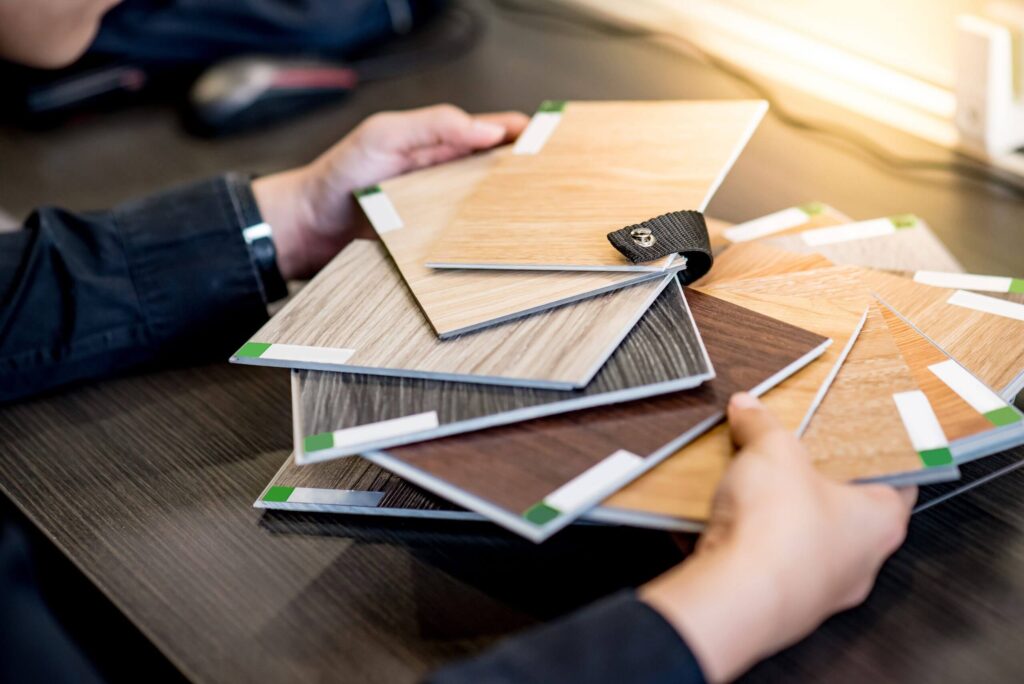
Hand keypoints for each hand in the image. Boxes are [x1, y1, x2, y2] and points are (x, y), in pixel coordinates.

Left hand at [252, 104, 528, 279]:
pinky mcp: (436, 248)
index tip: (554, 143)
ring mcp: (444, 214)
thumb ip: (432, 126)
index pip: (497, 133)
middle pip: (504, 176)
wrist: (307, 228)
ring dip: (515, 218)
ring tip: (542, 222)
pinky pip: (471, 247)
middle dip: (531, 179)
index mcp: (442, 144)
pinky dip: (490, 249)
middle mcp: (449, 179)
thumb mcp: (383, 136)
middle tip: (558, 187)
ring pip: (494, 215)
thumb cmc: (339, 176)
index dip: (527, 136)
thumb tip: (488, 130)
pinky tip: (505, 253)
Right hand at [640, 392, 914, 681]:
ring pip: (808, 541)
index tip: (863, 436)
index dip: (878, 452)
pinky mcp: (782, 604)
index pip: (899, 478)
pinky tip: (729, 524)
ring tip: (752, 487)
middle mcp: (861, 561)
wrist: (736, 595)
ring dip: (781, 517)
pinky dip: (753, 544)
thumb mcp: (772, 450)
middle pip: (847, 510)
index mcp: (882, 520)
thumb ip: (761, 424)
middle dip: (817, 482)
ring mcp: (822, 588)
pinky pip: (771, 564)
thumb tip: (749, 408)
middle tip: (795, 455)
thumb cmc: (779, 531)